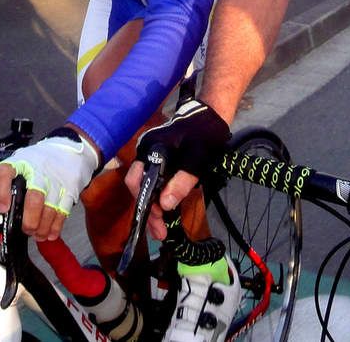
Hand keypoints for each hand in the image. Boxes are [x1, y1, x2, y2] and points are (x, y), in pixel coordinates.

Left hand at [0, 128, 99, 241]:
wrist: (70, 149)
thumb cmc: (40, 161)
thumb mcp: (21, 164)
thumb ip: (8, 185)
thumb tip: (2, 213)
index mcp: (21, 162)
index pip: (6, 172)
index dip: (1, 192)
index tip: (3, 209)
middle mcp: (39, 170)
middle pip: (34, 199)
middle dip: (30, 221)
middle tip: (26, 229)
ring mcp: (57, 180)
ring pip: (50, 209)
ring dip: (42, 227)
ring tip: (37, 234)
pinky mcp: (71, 188)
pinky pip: (63, 212)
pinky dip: (56, 226)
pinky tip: (50, 232)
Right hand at [124, 99, 229, 238]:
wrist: (212, 116)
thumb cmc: (205, 134)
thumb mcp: (198, 159)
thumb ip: (182, 181)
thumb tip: (165, 205)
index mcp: (152, 149)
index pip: (137, 180)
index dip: (145, 203)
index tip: (157, 221)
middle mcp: (146, 151)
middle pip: (140, 186)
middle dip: (149, 210)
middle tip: (160, 233)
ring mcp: (152, 154)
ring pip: (147, 185)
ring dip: (154, 206)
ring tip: (162, 229)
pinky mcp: (160, 159)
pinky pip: (155, 180)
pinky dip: (160, 196)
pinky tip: (166, 211)